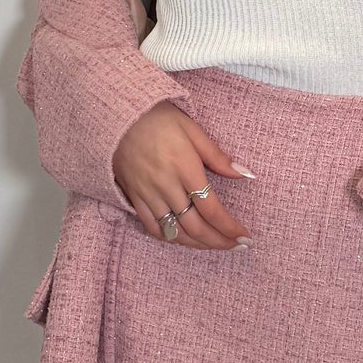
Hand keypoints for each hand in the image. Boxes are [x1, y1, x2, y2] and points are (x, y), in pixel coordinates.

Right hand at [112, 101, 252, 248]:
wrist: (116, 117)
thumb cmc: (157, 118)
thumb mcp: (192, 129)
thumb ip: (217, 156)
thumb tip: (245, 174)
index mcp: (185, 168)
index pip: (211, 209)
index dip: (229, 227)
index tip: (244, 236)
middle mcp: (167, 186)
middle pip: (195, 227)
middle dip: (218, 241)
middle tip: (235, 246)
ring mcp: (148, 195)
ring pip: (175, 232)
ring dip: (197, 244)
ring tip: (213, 244)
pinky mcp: (134, 197)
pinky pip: (152, 227)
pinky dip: (169, 238)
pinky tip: (183, 238)